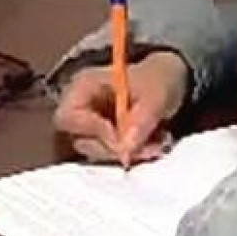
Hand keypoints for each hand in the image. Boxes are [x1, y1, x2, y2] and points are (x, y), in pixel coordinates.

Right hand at [53, 51, 188, 163]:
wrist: (168, 81)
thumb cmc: (157, 79)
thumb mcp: (156, 95)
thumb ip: (142, 119)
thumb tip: (126, 149)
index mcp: (84, 86)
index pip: (69, 117)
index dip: (93, 131)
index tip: (123, 137)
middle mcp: (80, 107)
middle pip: (81, 140)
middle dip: (115, 148)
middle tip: (146, 148)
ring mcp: (90, 125)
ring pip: (96, 152)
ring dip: (127, 153)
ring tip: (156, 143)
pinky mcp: (102, 140)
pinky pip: (109, 156)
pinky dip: (131, 155)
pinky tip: (151, 144)